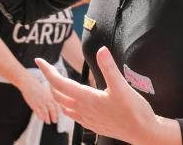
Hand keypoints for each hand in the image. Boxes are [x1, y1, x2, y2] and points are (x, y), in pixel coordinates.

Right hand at [19, 73, 59, 124]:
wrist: (28, 83)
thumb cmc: (36, 86)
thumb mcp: (45, 90)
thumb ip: (48, 96)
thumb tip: (51, 102)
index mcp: (49, 95)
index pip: (56, 105)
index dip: (58, 111)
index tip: (57, 115)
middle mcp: (46, 99)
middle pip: (52, 110)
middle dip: (54, 116)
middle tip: (55, 121)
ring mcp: (40, 102)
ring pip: (46, 113)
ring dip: (47, 118)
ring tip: (48, 122)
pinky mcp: (34, 104)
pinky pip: (38, 112)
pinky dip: (40, 116)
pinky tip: (41, 118)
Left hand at [35, 47, 181, 144]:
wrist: (143, 132)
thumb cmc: (134, 111)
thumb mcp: (121, 86)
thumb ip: (109, 67)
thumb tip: (101, 51)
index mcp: (87, 98)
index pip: (59, 83)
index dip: (48, 71)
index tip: (40, 61)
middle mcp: (84, 110)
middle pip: (58, 95)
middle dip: (50, 81)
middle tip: (49, 69)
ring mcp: (88, 119)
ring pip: (65, 106)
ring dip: (57, 94)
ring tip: (57, 84)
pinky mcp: (94, 125)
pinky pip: (74, 115)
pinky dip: (68, 106)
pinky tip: (74, 104)